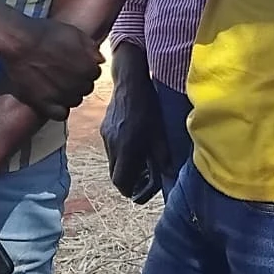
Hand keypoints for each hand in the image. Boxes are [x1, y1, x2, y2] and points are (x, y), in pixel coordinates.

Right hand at [0, 16, 101, 117]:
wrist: (18, 43)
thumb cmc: (45, 34)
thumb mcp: (74, 32)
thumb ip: (90, 47)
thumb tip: (100, 59)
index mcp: (88, 68)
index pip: (94, 73)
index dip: (85, 67)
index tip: (75, 64)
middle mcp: (78, 85)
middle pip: (86, 88)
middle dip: (78, 81)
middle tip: (64, 73)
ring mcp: (62, 96)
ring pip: (75, 101)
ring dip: (69, 94)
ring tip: (57, 84)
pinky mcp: (45, 104)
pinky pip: (61, 115)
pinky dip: (59, 109)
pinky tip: (52, 100)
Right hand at [105, 41, 175, 203]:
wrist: (129, 81)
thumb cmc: (149, 106)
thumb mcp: (160, 133)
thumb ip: (163, 156)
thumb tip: (169, 175)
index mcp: (126, 149)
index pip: (121, 182)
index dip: (130, 191)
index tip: (140, 192)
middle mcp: (112, 145)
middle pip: (115, 174)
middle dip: (128, 179)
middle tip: (143, 178)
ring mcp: (106, 136)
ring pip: (112, 161)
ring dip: (124, 165)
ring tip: (140, 159)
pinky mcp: (104, 127)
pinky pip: (111, 148)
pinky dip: (121, 153)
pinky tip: (134, 143)